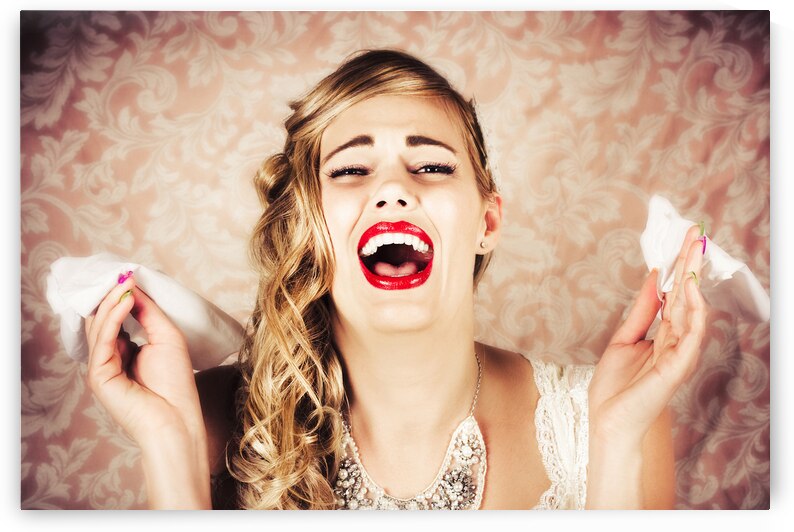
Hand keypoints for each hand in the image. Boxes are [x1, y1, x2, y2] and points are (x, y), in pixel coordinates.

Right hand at [85, 275, 210, 507]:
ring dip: (113, 303)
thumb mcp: (166, 336)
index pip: (115, 319)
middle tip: (124, 276)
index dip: (120, 297)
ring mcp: (102, 368)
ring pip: (99, 327)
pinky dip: (113, 318)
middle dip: (112, 296)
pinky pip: (102, 341)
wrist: (177, 419)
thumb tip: (132, 288)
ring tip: (126, 285)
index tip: (129, 277)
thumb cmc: (176, 384)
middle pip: (103, 320)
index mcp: (125, 351)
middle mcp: (110, 358)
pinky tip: (125, 302)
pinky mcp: (99, 377)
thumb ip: (148, 313)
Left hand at [589, 224, 706, 446]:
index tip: (682, 240)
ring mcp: (680, 354)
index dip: (679, 267)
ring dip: (693, 278)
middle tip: (694, 233)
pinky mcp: (677, 367)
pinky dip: (693, 310)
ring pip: (693, 310)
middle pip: (687, 296)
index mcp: (664, 336)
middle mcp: (677, 342)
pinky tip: (689, 288)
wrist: (607, 420)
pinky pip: (691, 334)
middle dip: (690, 264)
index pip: (676, 295)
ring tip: (693, 250)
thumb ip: (642, 310)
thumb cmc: (615, 387)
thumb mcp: (624, 338)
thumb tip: (653, 278)